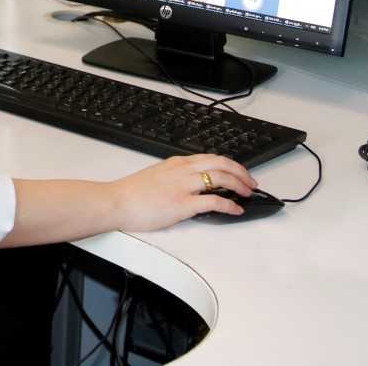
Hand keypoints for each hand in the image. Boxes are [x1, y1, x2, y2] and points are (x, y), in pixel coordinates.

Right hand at [109, 154, 257, 230]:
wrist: (116, 201)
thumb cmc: (131, 193)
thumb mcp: (155, 176)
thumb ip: (174, 176)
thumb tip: (188, 185)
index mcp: (176, 163)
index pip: (210, 158)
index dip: (230, 165)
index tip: (239, 173)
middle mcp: (182, 171)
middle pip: (221, 164)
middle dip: (241, 172)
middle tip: (251, 183)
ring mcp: (184, 186)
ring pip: (221, 178)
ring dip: (239, 185)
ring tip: (248, 194)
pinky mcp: (183, 204)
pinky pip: (214, 201)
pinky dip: (230, 205)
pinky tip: (236, 210)